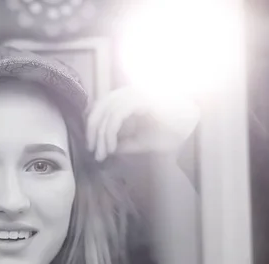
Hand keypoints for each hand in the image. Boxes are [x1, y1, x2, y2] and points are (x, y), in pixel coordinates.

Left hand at [86, 86, 200, 160]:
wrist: (192, 127)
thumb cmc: (169, 132)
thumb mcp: (140, 141)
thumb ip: (123, 143)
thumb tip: (106, 149)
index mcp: (126, 97)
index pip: (100, 108)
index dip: (92, 126)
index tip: (91, 146)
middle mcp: (128, 92)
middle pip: (99, 108)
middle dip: (92, 131)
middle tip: (92, 151)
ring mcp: (135, 93)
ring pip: (107, 113)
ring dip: (102, 136)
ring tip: (103, 153)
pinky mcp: (141, 99)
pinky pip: (117, 115)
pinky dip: (110, 132)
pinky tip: (112, 147)